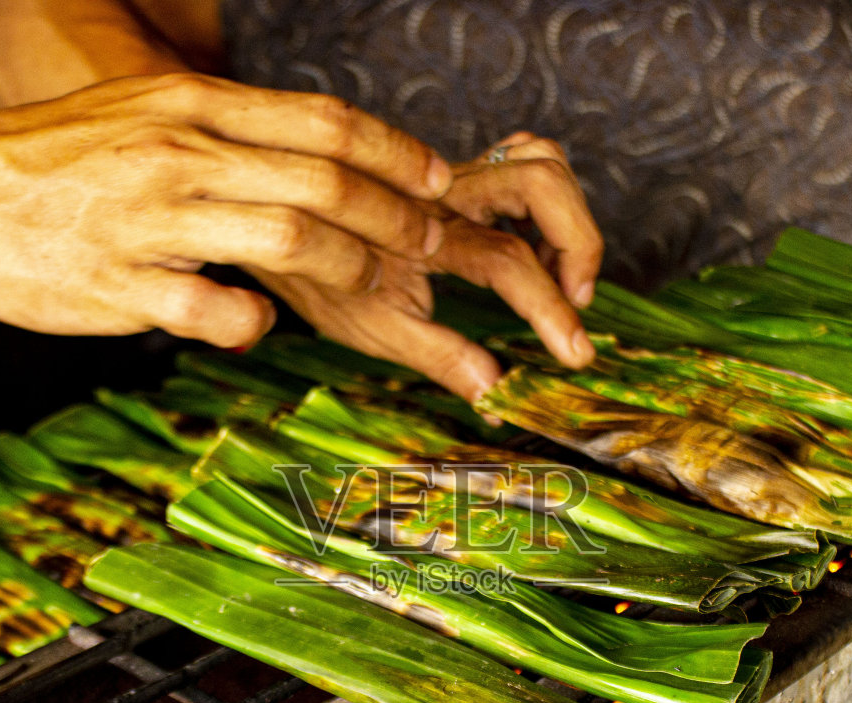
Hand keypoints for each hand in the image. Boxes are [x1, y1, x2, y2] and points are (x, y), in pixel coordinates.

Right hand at [0, 73, 455, 348]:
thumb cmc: (48, 165)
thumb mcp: (136, 117)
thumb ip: (220, 138)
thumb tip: (298, 167)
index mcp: (185, 106)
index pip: (320, 122)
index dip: (394, 153)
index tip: (437, 179)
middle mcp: (179, 155)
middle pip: (324, 181)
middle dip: (396, 217)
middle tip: (433, 244)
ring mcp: (152, 223)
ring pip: (291, 239)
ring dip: (352, 267)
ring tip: (379, 286)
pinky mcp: (123, 289)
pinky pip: (219, 312)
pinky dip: (255, 322)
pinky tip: (258, 322)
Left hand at [256, 133, 604, 399]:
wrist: (273, 222)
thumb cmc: (319, 278)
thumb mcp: (376, 329)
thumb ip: (442, 357)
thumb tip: (497, 396)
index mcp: (423, 233)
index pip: (508, 261)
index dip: (551, 310)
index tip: (576, 356)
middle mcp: (443, 192)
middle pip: (540, 180)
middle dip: (578, 240)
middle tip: (577, 299)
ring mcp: (453, 176)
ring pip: (538, 159)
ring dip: (567, 216)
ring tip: (564, 276)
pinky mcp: (458, 172)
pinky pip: (521, 158)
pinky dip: (547, 199)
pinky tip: (538, 247)